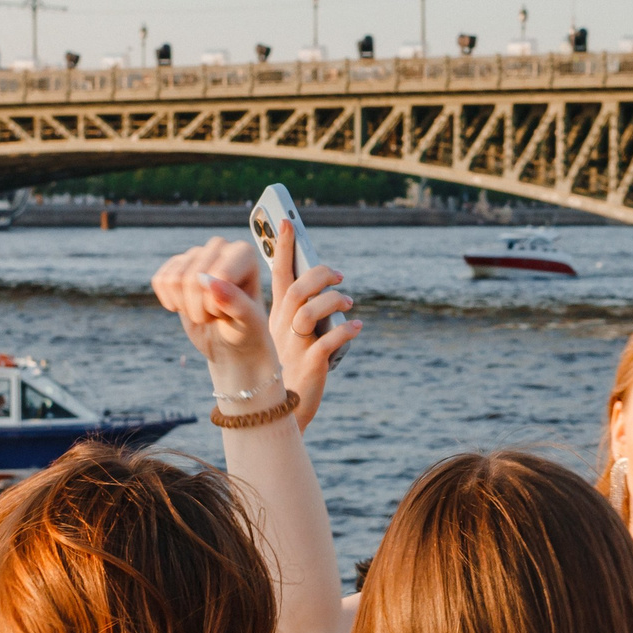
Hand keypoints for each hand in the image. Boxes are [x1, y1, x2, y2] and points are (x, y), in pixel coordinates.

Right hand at [151, 237, 282, 407]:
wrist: (231, 343)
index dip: (218, 304)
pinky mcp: (176, 265)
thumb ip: (236, 303)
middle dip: (201, 309)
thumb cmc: (247, 330)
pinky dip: (171, 302)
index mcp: (244, 253)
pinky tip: (188, 306)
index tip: (231, 312)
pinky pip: (160, 281)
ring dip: (187, 307)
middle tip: (218, 315)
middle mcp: (220, 247)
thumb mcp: (249, 323)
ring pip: (173, 280)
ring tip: (206, 310)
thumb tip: (209, 282)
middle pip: (192, 278)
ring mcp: (196, 254)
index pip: (220, 275)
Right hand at [265, 219, 361, 429]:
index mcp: (275, 316)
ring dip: (332, 302)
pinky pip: (327, 342)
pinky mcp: (310, 364)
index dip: (283, 247)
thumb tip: (324, 287)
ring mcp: (294, 345)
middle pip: (296, 289)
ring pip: (309, 311)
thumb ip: (301, 312)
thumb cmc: (287, 371)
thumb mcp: (288, 337)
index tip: (288, 221)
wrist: (280, 412)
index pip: (277, 274)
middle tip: (339, 276)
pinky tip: (357, 328)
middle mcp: (282, 326)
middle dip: (319, 275)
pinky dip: (346, 332)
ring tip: (349, 305)